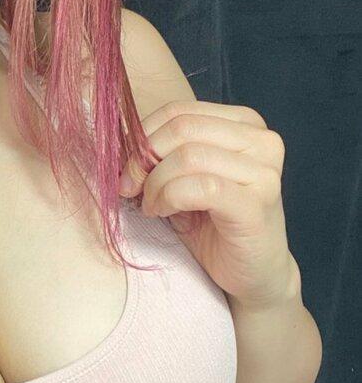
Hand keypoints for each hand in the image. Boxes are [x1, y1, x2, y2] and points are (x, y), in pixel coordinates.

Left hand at [119, 101, 298, 309]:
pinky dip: (170, 198)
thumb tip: (118, 139)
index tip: (124, 164)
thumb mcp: (183, 175)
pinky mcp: (257, 205)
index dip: (142, 134)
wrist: (251, 271)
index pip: (180, 111)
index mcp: (245, 124)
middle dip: (144, 157)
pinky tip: (163, 212)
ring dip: (156, 183)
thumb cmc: (212, 221)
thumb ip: (162, 150)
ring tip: (150, 204)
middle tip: (129, 186)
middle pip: (183, 128)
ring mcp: (264, 173)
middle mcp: (262, 141)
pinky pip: (202, 187)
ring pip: (189, 156)